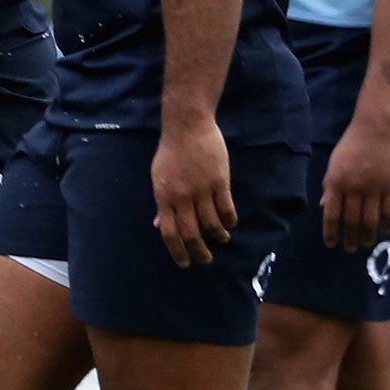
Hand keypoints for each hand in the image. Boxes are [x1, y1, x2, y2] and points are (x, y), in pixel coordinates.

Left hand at [151, 118, 235, 266]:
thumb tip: (159, 225)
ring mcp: (201, 189)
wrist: (187, 127)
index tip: (184, 262)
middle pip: (191, 233)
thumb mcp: (159, 178)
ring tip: (222, 240)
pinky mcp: (219, 181)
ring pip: (211, 223)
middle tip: (206, 259)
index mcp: (165, 197)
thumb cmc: (171, 152)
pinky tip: (230, 223)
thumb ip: (162, 203)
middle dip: (199, 251)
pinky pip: (226, 207)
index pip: (170, 233)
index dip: (177, 251)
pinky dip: (229, 219)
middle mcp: (182, 197)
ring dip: (217, 236)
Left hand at [322, 117, 389, 251]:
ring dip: (367, 235)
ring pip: (370, 220)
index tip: (331, 244)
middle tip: (350, 249)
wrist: (374, 130)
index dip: (331, 232)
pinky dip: (386, 223)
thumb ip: (330, 188)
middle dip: (350, 238)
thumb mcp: (333, 165)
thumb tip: (325, 209)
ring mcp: (373, 188)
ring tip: (365, 243)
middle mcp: (353, 189)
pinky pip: (389, 210)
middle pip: (351, 221)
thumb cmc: (350, 147)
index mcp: (336, 183)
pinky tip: (384, 230)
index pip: (332, 215)